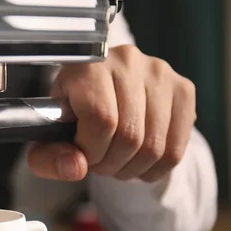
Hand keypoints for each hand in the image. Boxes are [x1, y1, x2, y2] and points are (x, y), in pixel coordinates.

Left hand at [28, 45, 195, 182]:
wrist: (98, 89)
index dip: (91, 150)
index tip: (83, 154)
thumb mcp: (47, 135)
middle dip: (110, 164)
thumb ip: (48, 156)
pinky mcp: (183, 89)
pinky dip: (156, 168)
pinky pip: (176, 149)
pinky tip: (139, 162)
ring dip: (132, 169)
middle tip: (100, 163)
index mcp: (88, 65)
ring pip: (154, 146)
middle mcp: (127, 61)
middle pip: (130, 136)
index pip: (101, 119)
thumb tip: (76, 167)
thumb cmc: (70, 114)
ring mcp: (160, 73)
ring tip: (117, 162)